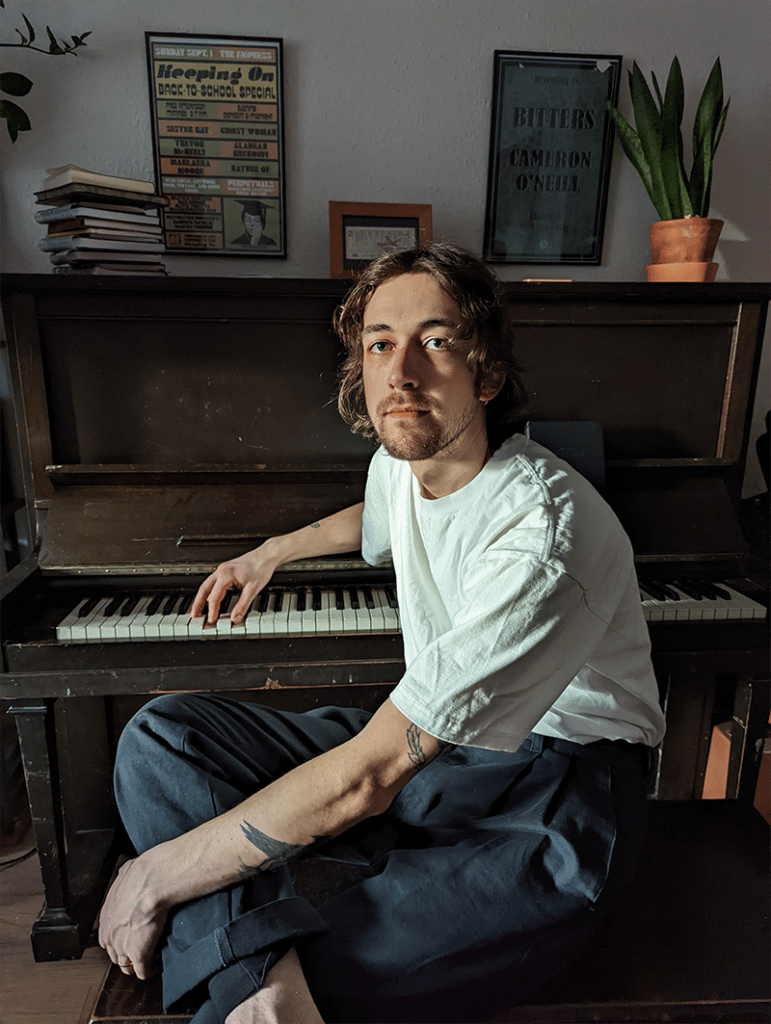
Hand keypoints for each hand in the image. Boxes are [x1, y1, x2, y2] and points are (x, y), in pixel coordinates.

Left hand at [98, 855, 168, 979]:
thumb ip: (124, 879)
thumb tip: (128, 873)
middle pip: (115, 955)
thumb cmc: (140, 876)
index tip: (128, 938)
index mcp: (106, 919)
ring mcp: (123, 947)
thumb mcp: (126, 873)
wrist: (150, 883)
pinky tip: (154, 967)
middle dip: (125, 955)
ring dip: (135, 965)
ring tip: (146, 962)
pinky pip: (143, 972)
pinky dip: (149, 971)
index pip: (108, 939)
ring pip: (127, 966)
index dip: (119, 940)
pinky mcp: (139, 955)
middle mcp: (111, 936)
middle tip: (137, 952)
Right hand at [191, 545, 278, 624]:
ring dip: (201, 597)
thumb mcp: (253, 589)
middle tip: (193, 615)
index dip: (212, 611)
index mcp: (226, 574)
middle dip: (197, 603)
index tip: (212, 620)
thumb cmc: (261, 567)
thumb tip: (235, 618)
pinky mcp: (226, 570)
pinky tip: (210, 598)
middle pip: (204, 589)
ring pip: (207, 585)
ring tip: (198, 609)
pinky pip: (213, 582)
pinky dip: (209, 591)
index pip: (214, 597)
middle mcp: (221, 571)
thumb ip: (243, 605)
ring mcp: (222, 569)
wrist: (267, 555)